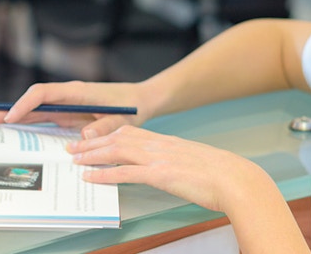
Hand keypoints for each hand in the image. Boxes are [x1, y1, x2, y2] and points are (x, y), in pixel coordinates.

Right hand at [0, 80, 143, 138]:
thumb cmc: (130, 107)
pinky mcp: (66, 115)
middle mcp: (66, 97)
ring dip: (11, 117)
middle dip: (7, 110)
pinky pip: (42, 119)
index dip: (25, 105)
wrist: (139, 101)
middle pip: (31, 102)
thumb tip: (84, 140)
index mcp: (76, 93)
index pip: (43, 94)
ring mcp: (64, 106)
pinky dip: (25, 124)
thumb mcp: (121, 120)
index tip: (11, 118)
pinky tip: (11, 132)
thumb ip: (104, 129)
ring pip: (33, 111)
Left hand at [68, 126, 264, 213]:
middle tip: (73, 146)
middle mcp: (159, 145)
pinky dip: (105, 174)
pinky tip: (91, 177)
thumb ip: (176, 161)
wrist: (237, 179)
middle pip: (117, 138)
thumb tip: (167, 168)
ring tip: (75, 160)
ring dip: (92, 155)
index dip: (107, 134)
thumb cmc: (221, 175)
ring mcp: (158, 158)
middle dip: (92, 142)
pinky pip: (125, 173)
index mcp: (166, 141)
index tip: (92, 137)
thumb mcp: (193, 161)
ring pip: (116, 151)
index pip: (130, 132)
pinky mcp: (160, 174)